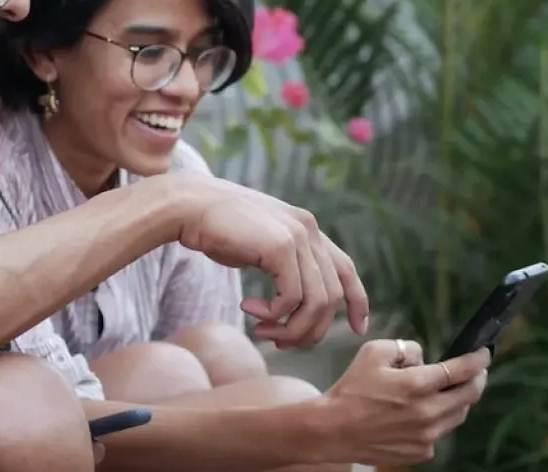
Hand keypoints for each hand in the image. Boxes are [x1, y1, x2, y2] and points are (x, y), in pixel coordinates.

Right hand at [172, 177, 368, 346]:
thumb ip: (282, 264)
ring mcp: (297, 236)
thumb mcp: (259, 245)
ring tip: (261, 331)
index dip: (357, 300)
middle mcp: (308, 229)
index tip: (359, 327)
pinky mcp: (281, 246)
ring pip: (316, 302)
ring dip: (290, 328)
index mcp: (306, 227)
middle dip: (309, 329)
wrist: (188, 207)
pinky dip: (273, 314)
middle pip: (331, 295)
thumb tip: (294, 303)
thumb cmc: (215, 229)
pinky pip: (292, 298)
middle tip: (278, 341)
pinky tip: (248, 309)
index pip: (345, 268)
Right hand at [318, 340, 490, 465]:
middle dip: (477, 380)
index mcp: (416, 385)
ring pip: (457, 415)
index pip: (460, 371)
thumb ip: (405, 348)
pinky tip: (420, 412)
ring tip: (449, 389)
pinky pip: (440, 432)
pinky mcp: (421, 452)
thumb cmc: (352, 388)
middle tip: (477, 370)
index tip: (484, 353)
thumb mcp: (373, 352)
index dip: (477, 360)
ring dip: (458, 400)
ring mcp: (427, 436)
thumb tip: (424, 357)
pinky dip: (438, 419)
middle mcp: (428, 413)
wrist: (335, 429)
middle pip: (469, 396)